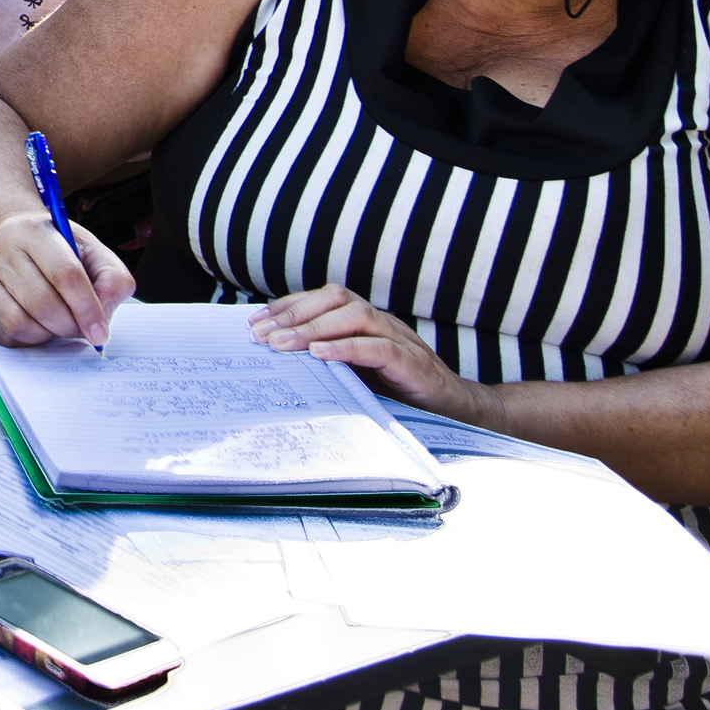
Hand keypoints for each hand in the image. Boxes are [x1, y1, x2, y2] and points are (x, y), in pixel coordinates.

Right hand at [0, 206, 132, 346]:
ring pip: (20, 322)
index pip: (65, 273)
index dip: (87, 308)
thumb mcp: (89, 249)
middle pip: (42, 302)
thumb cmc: (53, 248)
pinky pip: (5, 332)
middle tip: (82, 330)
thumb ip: (111, 277)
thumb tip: (105, 312)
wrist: (10, 239)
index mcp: (35, 231)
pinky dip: (29, 337)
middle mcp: (2, 248)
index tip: (100, 332)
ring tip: (59, 324)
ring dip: (48, 334)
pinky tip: (39, 325)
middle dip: (70, 326)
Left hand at [251, 285, 493, 422]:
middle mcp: (381, 322)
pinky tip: (320, 355)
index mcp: (365, 322)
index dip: (289, 305)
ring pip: (355, 316)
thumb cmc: (400, 391)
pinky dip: (347, 348)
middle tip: (260, 334)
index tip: (255, 321)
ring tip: (281, 344)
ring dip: (314, 327)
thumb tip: (280, 362)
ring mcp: (399, 339)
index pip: (323, 299)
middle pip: (336, 299)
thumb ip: (329, 362)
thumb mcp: (358, 373)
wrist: (455, 410)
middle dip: (294, 313)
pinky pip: (378, 347)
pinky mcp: (412, 363)